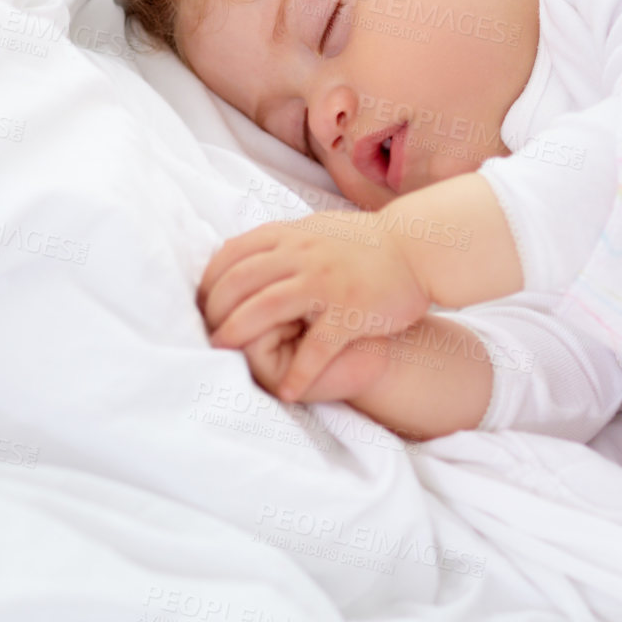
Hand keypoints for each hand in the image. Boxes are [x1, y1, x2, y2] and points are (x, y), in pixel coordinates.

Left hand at [199, 210, 431, 402]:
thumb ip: (282, 240)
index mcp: (293, 236)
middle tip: (206, 335)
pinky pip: (317, 347)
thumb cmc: (370, 244)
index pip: (232, 254)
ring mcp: (327, 283)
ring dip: (239, 335)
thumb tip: (242, 251)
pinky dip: (300, 372)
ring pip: (265, 309)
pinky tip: (289, 392)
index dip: (209, 281)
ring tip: (225, 357)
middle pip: (240, 282)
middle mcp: (304, 255)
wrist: (421, 249)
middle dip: (215, 311)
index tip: (201, 304)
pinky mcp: (351, 312)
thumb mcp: (319, 229)